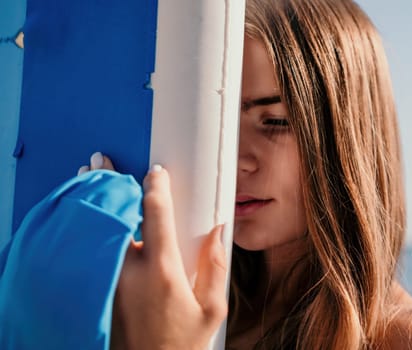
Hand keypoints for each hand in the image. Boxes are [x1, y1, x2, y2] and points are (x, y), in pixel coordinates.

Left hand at [78, 152, 227, 349]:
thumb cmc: (181, 343)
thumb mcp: (212, 310)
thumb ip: (216, 267)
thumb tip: (219, 232)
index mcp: (162, 271)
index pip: (156, 216)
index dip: (155, 187)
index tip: (155, 171)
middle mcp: (129, 271)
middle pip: (116, 216)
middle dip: (107, 184)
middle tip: (98, 160)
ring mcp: (108, 280)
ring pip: (99, 231)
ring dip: (92, 202)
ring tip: (85, 176)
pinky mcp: (99, 291)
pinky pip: (92, 250)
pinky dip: (88, 227)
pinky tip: (84, 214)